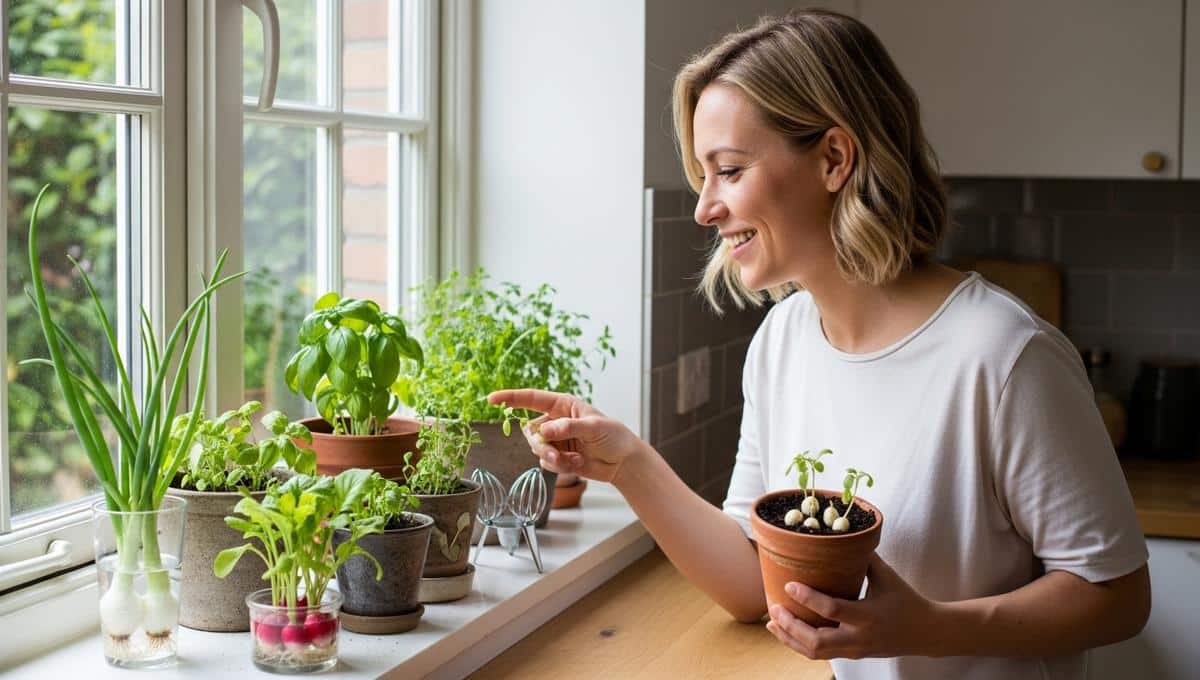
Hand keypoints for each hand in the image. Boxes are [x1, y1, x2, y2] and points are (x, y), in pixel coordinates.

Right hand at [486, 389, 641, 483]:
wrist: (622, 461)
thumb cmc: (613, 436)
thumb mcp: (593, 428)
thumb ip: (568, 427)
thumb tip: (544, 430)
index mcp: (563, 405)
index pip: (531, 398)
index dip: (511, 398)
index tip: (492, 400)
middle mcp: (555, 420)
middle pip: (530, 430)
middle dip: (541, 444)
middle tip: (556, 454)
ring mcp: (555, 439)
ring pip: (536, 449)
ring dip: (553, 457)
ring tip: (574, 459)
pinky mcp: (558, 456)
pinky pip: (545, 462)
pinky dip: (560, 466)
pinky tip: (578, 463)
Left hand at [765, 553, 937, 659]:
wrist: (926, 632)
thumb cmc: (905, 599)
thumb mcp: (886, 576)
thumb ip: (863, 557)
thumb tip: (838, 535)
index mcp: (869, 616)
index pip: (833, 610)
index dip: (808, 598)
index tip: (789, 585)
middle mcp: (860, 638)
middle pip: (818, 641)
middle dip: (792, 626)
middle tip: (774, 607)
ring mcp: (855, 650)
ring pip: (815, 653)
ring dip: (790, 638)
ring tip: (772, 622)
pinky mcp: (851, 655)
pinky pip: (820, 655)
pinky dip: (799, 644)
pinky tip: (786, 631)